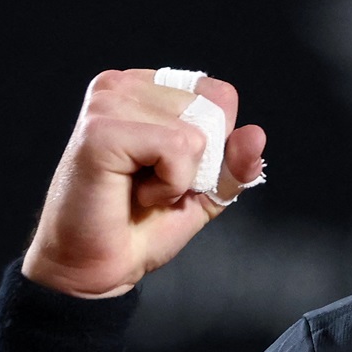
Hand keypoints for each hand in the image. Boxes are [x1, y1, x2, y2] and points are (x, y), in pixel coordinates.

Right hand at [22, 69, 266, 298]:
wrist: (96, 265)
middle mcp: (122, 86)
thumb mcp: (205, 190)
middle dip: (198, 163)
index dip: (215, 144)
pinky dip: (168, 184)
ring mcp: (107, 103)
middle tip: (152, 185)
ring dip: (180, 177)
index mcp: (145, 90)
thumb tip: (255, 135)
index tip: (172, 170)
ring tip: (140, 188)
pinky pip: (176, 148)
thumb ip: (234, 162)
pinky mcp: (100, 130)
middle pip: (212, 111)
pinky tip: (135, 193)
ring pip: (196, 132)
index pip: (219, 95)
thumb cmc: (140, 225)